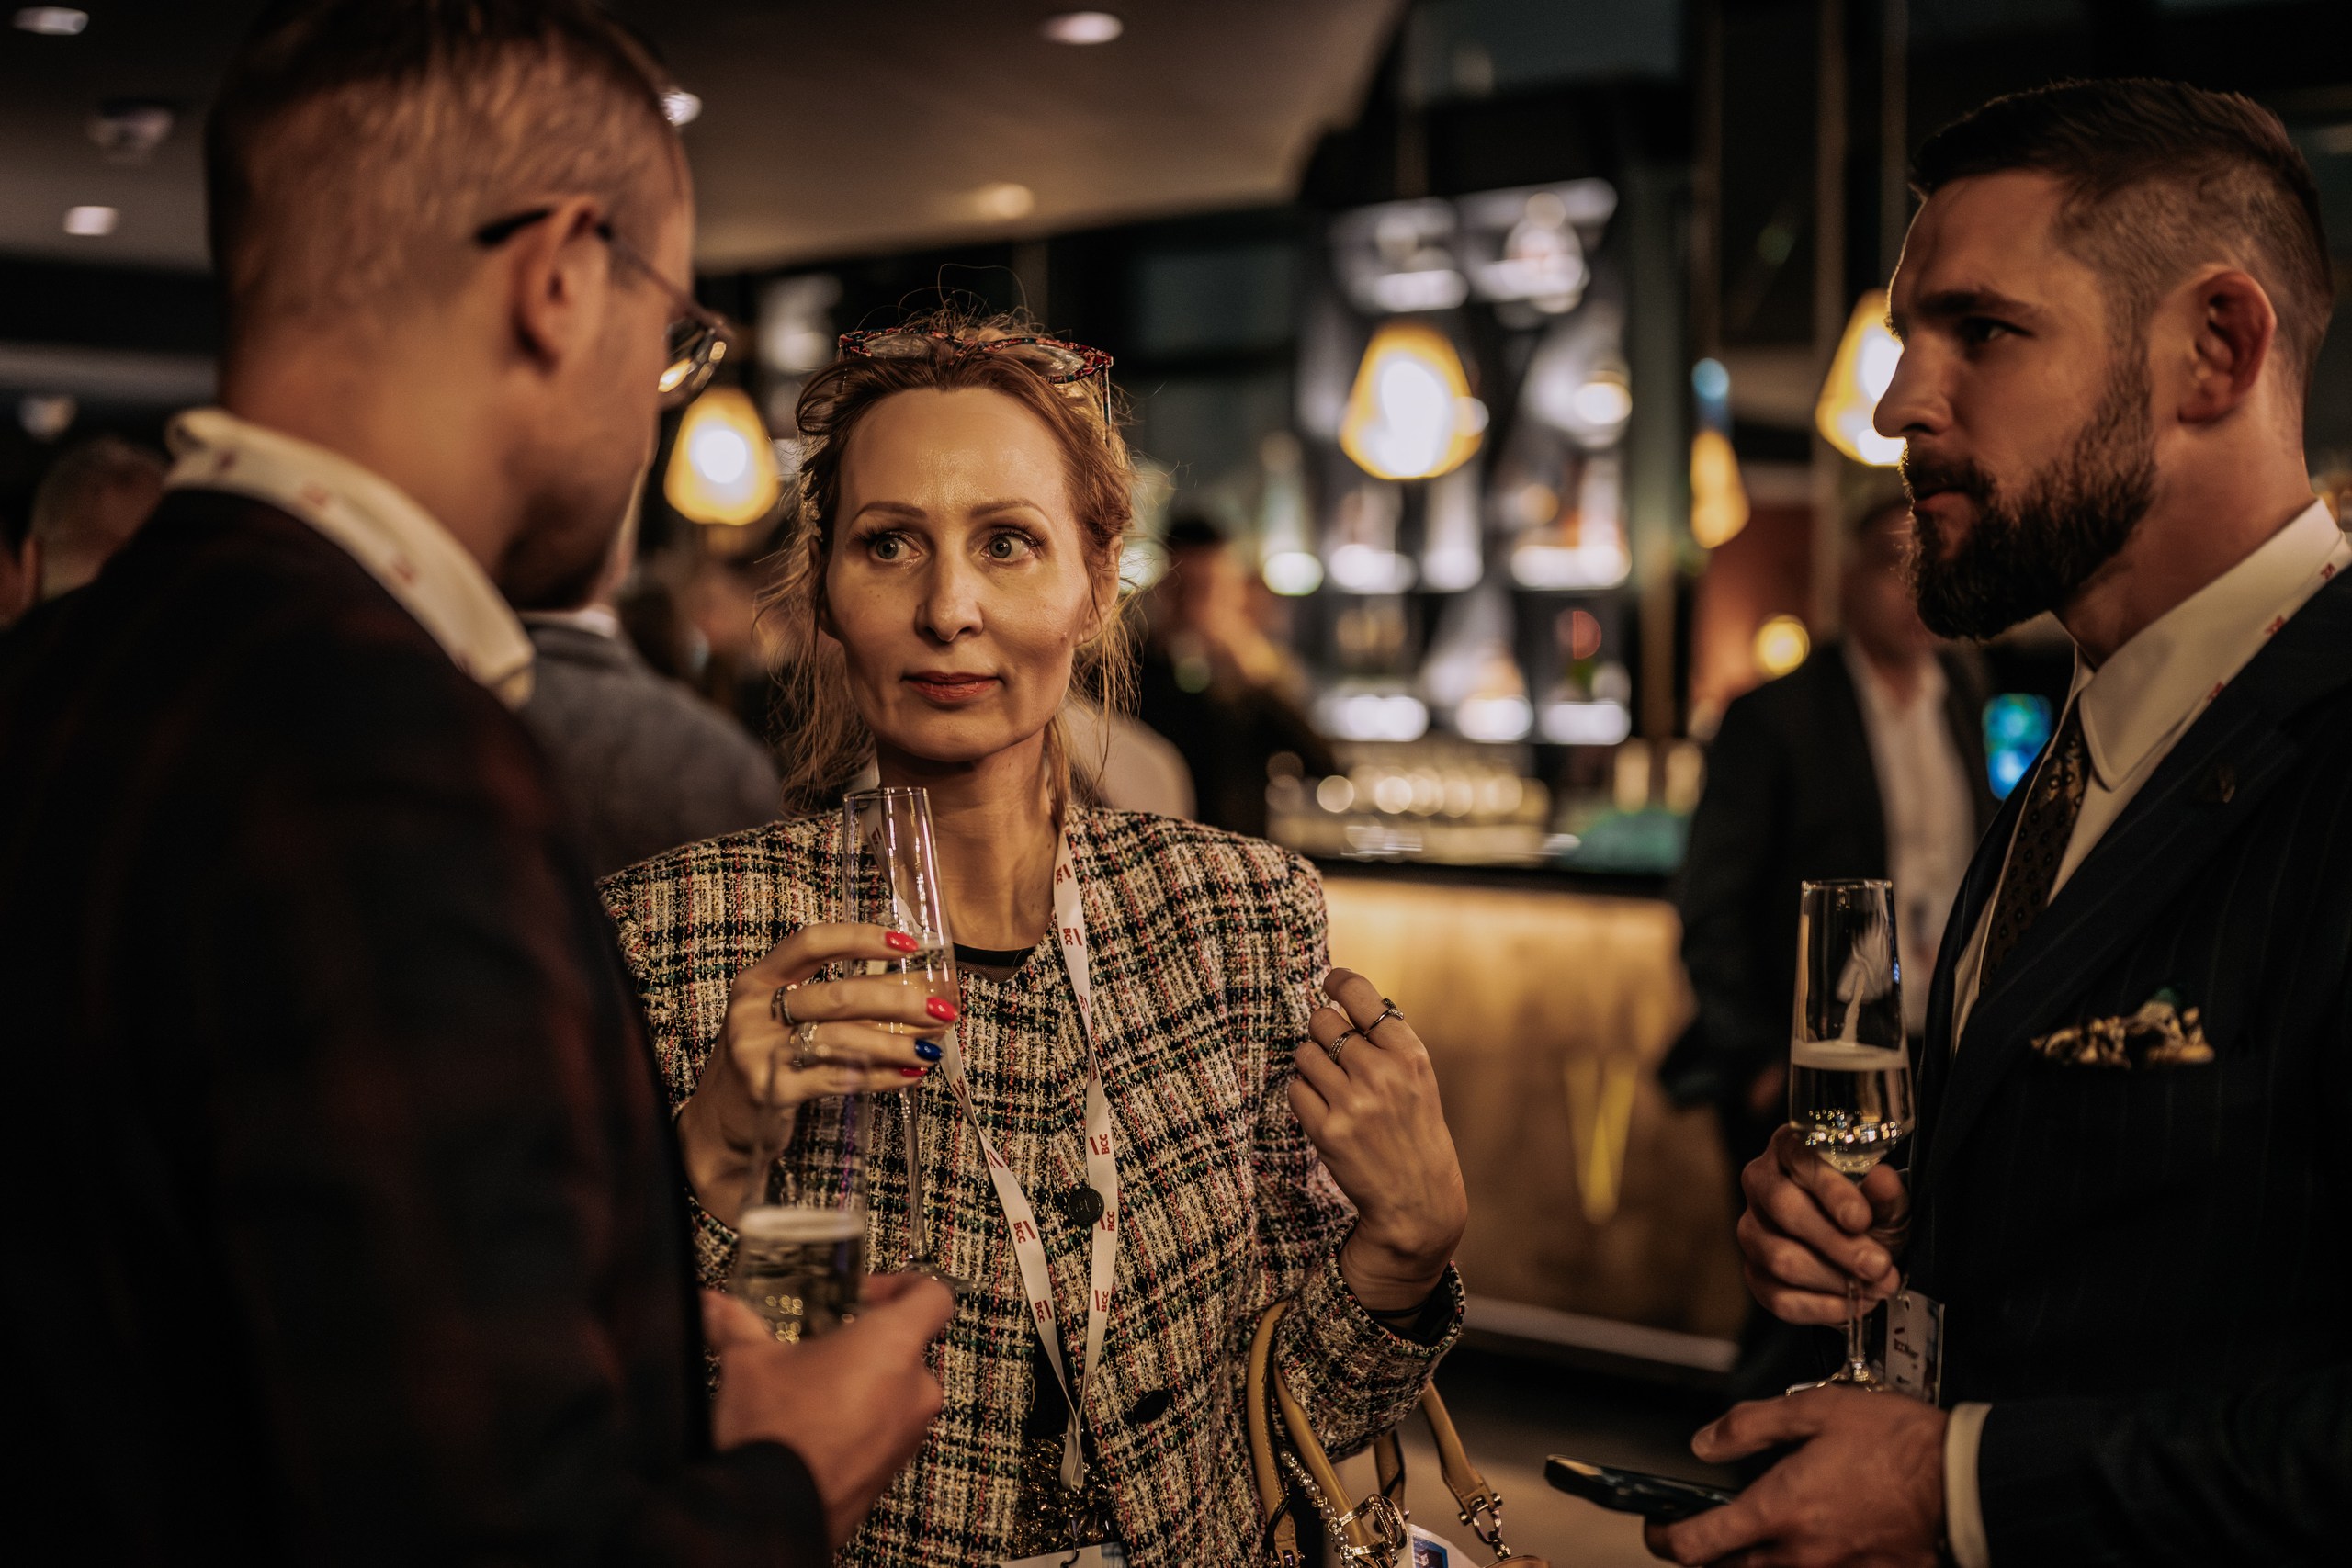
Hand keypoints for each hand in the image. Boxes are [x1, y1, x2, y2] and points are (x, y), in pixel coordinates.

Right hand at [677, 923, 957, 1224]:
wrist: (719, 1126)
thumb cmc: (762, 1062)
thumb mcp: (778, 1020)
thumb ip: (827, 1000)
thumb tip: (908, 988)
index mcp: (756, 981)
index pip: (812, 943)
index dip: (861, 938)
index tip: (908, 944)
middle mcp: (753, 1011)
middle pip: (837, 995)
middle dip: (897, 1000)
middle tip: (940, 1009)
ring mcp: (758, 1051)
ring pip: (842, 1039)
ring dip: (896, 1043)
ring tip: (932, 1048)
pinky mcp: (771, 1091)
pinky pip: (838, 1078)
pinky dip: (879, 1076)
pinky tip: (907, 1075)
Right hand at [704, 1276, 953, 1549]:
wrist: (771, 1512)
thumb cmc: (777, 1434)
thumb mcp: (750, 1363)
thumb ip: (737, 1324)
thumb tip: (717, 1307)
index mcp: (893, 1346)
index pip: (932, 1296)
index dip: (901, 1286)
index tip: (865, 1294)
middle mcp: (914, 1391)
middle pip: (911, 1347)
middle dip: (868, 1343)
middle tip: (826, 1343)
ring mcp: (907, 1436)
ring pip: (898, 1392)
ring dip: (864, 1385)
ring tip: (812, 1387)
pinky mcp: (890, 1471)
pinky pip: (886, 1431)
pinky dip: (860, 1422)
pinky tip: (815, 1425)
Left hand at [1295, 969, 1467, 1310]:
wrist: (1419, 1200)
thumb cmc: (1415, 1132)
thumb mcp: (1418, 1080)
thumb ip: (1387, 1043)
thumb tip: (1343, 999)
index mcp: (1410, 1054)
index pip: (1362, 996)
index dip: (1339, 982)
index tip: (1329, 980)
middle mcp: (1382, 1073)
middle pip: (1323, 1021)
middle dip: (1322, 1031)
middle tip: (1333, 1051)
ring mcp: (1353, 1103)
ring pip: (1304, 1054)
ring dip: (1310, 1064)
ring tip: (1331, 1085)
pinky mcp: (1327, 1131)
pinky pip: (1295, 1090)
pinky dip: (1304, 1096)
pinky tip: (1325, 1110)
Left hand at [1644, 1388, 1945, 1566]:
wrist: (1966, 1482)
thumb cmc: (1897, 1443)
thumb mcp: (1815, 1411)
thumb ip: (1749, 1427)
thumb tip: (1702, 1444)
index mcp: (1778, 1512)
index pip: (1696, 1546)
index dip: (1665, 1538)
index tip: (1658, 1526)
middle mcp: (1799, 1557)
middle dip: (1706, 1557)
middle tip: (1703, 1530)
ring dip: (1752, 1563)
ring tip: (1754, 1535)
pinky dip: (1800, 1564)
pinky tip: (1809, 1541)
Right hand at [1737, 1124, 1906, 1324]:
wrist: (1857, 1252)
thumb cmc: (1867, 1215)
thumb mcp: (1885, 1201)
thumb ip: (1886, 1193)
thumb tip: (1883, 1179)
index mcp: (1790, 1149)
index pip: (1802, 1160)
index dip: (1832, 1191)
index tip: (1861, 1219)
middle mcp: (1761, 1182)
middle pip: (1786, 1210)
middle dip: (1838, 1244)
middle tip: (1878, 1265)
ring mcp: (1751, 1228)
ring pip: (1781, 1257)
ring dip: (1834, 1279)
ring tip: (1872, 1287)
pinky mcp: (1753, 1271)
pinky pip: (1777, 1296)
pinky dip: (1820, 1307)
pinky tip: (1849, 1305)